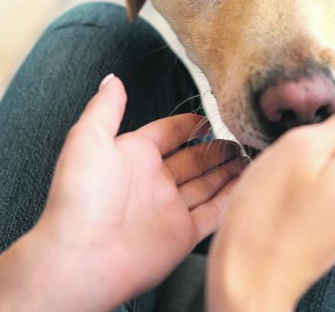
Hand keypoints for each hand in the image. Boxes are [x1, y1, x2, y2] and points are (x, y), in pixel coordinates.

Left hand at [0, 75, 244, 311]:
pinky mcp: (183, 235)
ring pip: (207, 184)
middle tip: (243, 136)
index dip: (188, 124)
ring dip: (229, 170)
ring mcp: (169, 209)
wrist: (82, 257)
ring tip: (254, 155)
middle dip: (217, 148)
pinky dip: (233, 199)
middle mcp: (153, 182)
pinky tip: (251, 184)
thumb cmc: (80, 197)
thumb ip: (105, 108)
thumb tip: (112, 78)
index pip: (167, 133)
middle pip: (193, 159)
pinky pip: (214, 213)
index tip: (211, 115)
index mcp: (132, 156)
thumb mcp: (88, 139)